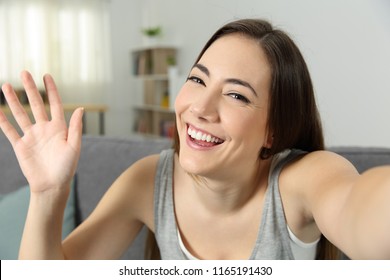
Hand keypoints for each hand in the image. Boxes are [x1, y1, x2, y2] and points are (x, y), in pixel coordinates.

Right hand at [0, 71, 83, 192]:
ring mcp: (31, 136)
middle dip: (30, 89)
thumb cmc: (67, 167)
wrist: (52, 185)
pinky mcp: (20, 146)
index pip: (55, 104)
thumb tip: (80, 108)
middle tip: (24, 73)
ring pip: (20, 114)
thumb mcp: (74, 147)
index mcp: (59, 128)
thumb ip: (75, 128)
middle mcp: (44, 129)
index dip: (51, 90)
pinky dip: (3, 121)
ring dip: (13, 100)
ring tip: (7, 86)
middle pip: (36, 105)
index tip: (46, 76)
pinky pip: (9, 131)